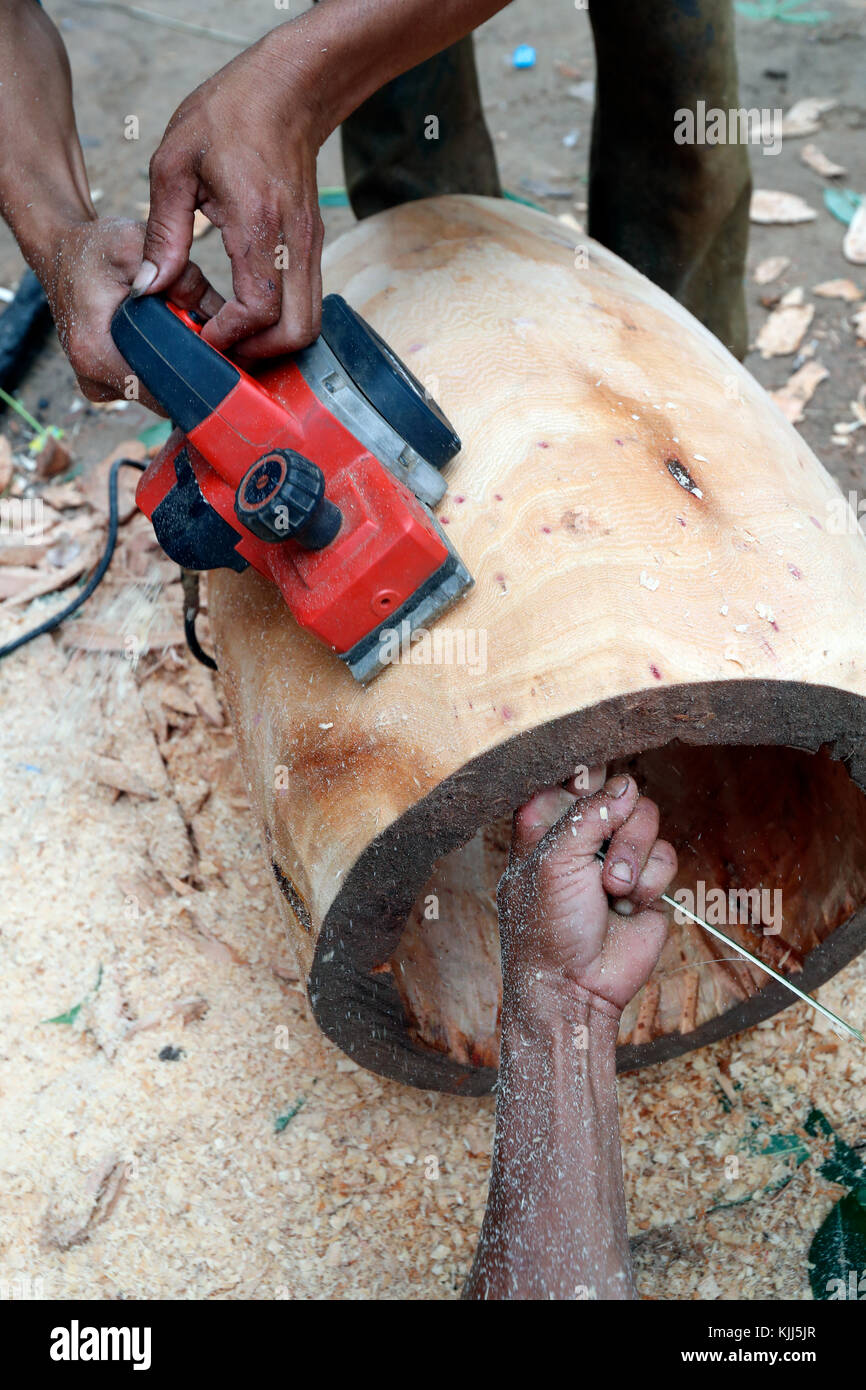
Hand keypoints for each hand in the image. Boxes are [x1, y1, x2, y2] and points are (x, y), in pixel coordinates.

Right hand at [43, 217, 221, 403]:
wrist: (59, 254)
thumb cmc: (94, 249)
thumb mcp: (137, 247)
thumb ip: (181, 277)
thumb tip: (221, 315)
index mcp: (96, 354)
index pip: (163, 391)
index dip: (197, 375)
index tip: (219, 354)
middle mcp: (93, 379)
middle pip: (164, 395)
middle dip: (189, 367)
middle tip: (200, 331)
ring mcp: (98, 386)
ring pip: (157, 392)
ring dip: (174, 366)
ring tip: (179, 328)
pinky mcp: (103, 384)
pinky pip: (144, 385)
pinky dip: (160, 364)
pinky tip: (163, 338)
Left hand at [138, 31, 324, 359]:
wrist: (288, 90)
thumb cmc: (228, 117)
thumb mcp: (174, 164)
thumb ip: (162, 232)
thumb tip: (148, 287)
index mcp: (259, 224)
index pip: (258, 309)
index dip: (231, 337)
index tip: (203, 339)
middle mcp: (294, 244)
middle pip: (297, 332)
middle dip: (260, 354)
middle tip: (222, 349)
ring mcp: (310, 248)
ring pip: (309, 325)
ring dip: (273, 343)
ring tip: (233, 337)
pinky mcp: (312, 249)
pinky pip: (306, 305)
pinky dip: (280, 323)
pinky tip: (246, 314)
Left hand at [497, 767, 677, 1017]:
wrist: (576, 985)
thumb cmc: (548, 927)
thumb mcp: (554, 862)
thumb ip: (588, 815)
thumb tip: (626, 785)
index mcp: (545, 822)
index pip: (568, 773)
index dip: (586, 773)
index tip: (593, 784)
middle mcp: (583, 832)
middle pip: (621, 789)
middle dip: (620, 828)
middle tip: (602, 865)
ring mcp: (617, 854)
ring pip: (648, 817)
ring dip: (635, 858)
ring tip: (613, 892)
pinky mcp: (647, 878)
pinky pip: (666, 854)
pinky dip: (650, 882)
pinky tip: (627, 907)